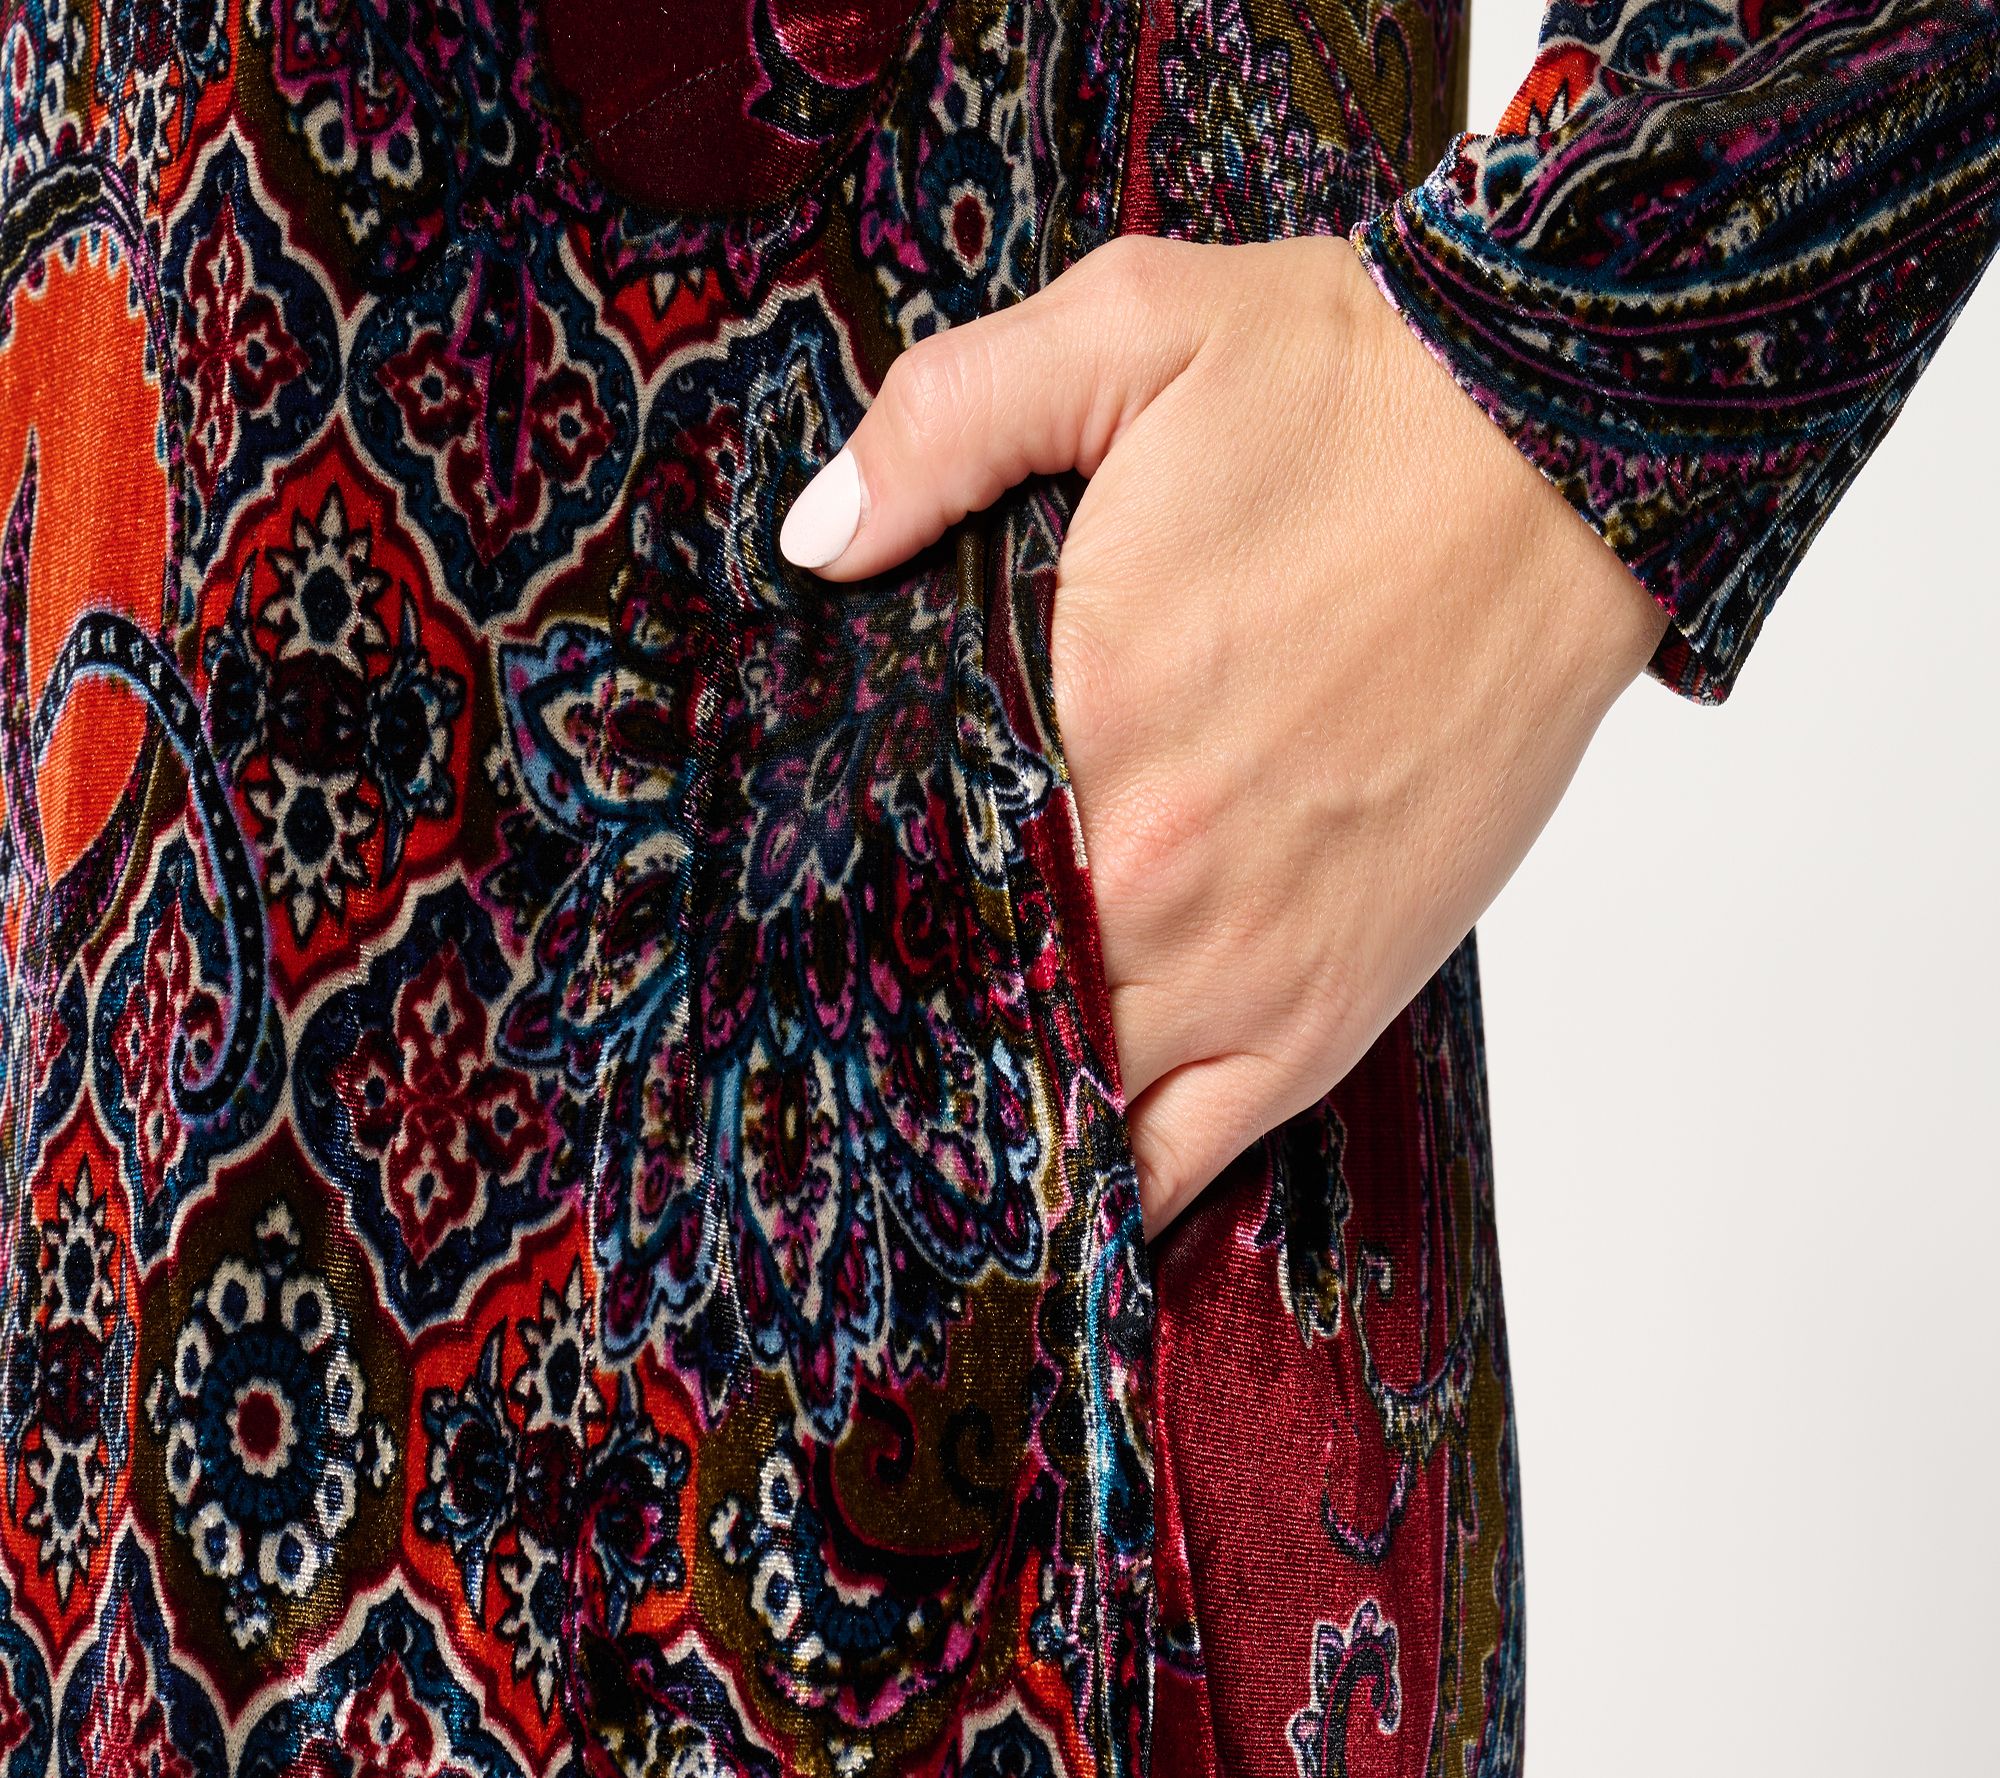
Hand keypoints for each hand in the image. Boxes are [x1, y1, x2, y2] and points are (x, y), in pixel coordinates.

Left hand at [779, 235, 1668, 1235]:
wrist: (1575, 451)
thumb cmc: (1366, 396)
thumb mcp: (1130, 328)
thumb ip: (945, 423)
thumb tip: (817, 542)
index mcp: (1081, 718)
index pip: (902, 870)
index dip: (836, 914)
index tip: (781, 943)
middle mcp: (1154, 872)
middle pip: (971, 1001)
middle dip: (899, 1024)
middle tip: (818, 1057)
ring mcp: (1251, 959)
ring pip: (1071, 1099)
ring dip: (994, 1115)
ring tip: (921, 1135)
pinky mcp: (1341, 1001)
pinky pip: (1203, 1150)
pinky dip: (1122, 1186)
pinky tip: (1062, 1193)